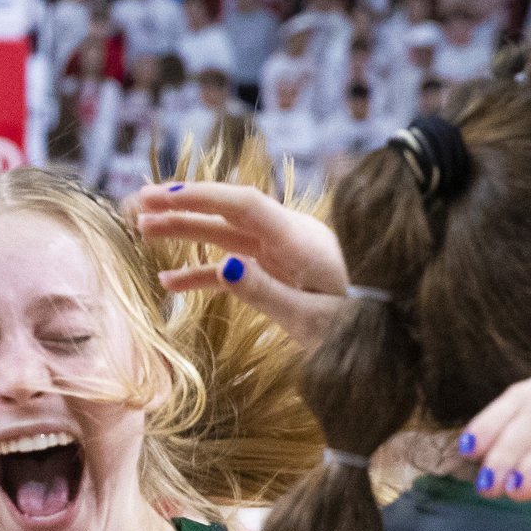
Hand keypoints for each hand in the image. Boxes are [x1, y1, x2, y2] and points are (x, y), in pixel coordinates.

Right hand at [126, 181, 346, 350]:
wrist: (395, 335)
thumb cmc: (359, 329)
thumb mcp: (311, 319)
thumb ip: (265, 292)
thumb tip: (223, 266)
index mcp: (300, 240)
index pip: (242, 205)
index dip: (199, 196)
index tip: (159, 196)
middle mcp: (290, 237)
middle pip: (228, 213)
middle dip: (182, 205)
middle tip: (136, 203)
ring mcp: (285, 254)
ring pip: (227, 235)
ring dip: (186, 232)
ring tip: (143, 230)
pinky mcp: (283, 272)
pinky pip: (236, 266)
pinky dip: (204, 272)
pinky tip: (168, 282)